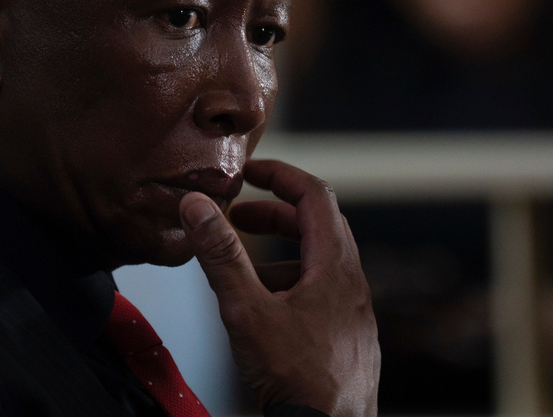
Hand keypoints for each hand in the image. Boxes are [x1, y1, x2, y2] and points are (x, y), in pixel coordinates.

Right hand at [180, 159, 379, 416]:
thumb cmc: (299, 381)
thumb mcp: (247, 312)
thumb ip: (221, 257)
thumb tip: (198, 208)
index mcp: (334, 266)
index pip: (315, 195)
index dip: (281, 175)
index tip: (251, 170)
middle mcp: (352, 284)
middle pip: (319, 226)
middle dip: (276, 213)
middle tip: (239, 215)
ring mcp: (354, 312)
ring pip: (320, 262)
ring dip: (282, 252)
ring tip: (243, 266)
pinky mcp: (348, 337)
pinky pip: (323, 293)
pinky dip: (293, 283)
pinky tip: (266, 310)